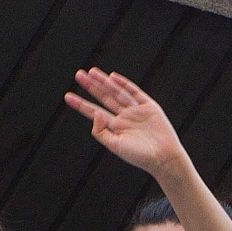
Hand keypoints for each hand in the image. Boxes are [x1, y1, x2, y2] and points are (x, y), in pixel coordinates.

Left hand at [63, 68, 185, 176]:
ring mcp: (136, 111)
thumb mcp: (115, 146)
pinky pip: (135, 93)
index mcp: (115, 128)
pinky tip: (113, 78)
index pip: (94, 112)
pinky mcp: (149, 107)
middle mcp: (124, 117)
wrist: (164, 157)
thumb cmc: (139, 156)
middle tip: (78, 75)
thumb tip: (95, 112)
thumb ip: (101, 131)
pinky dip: (124, 84)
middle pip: (104, 98)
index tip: (68, 96)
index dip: (81, 104)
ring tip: (91, 72)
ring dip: (104, 82)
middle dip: (91, 87)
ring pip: (117, 93)